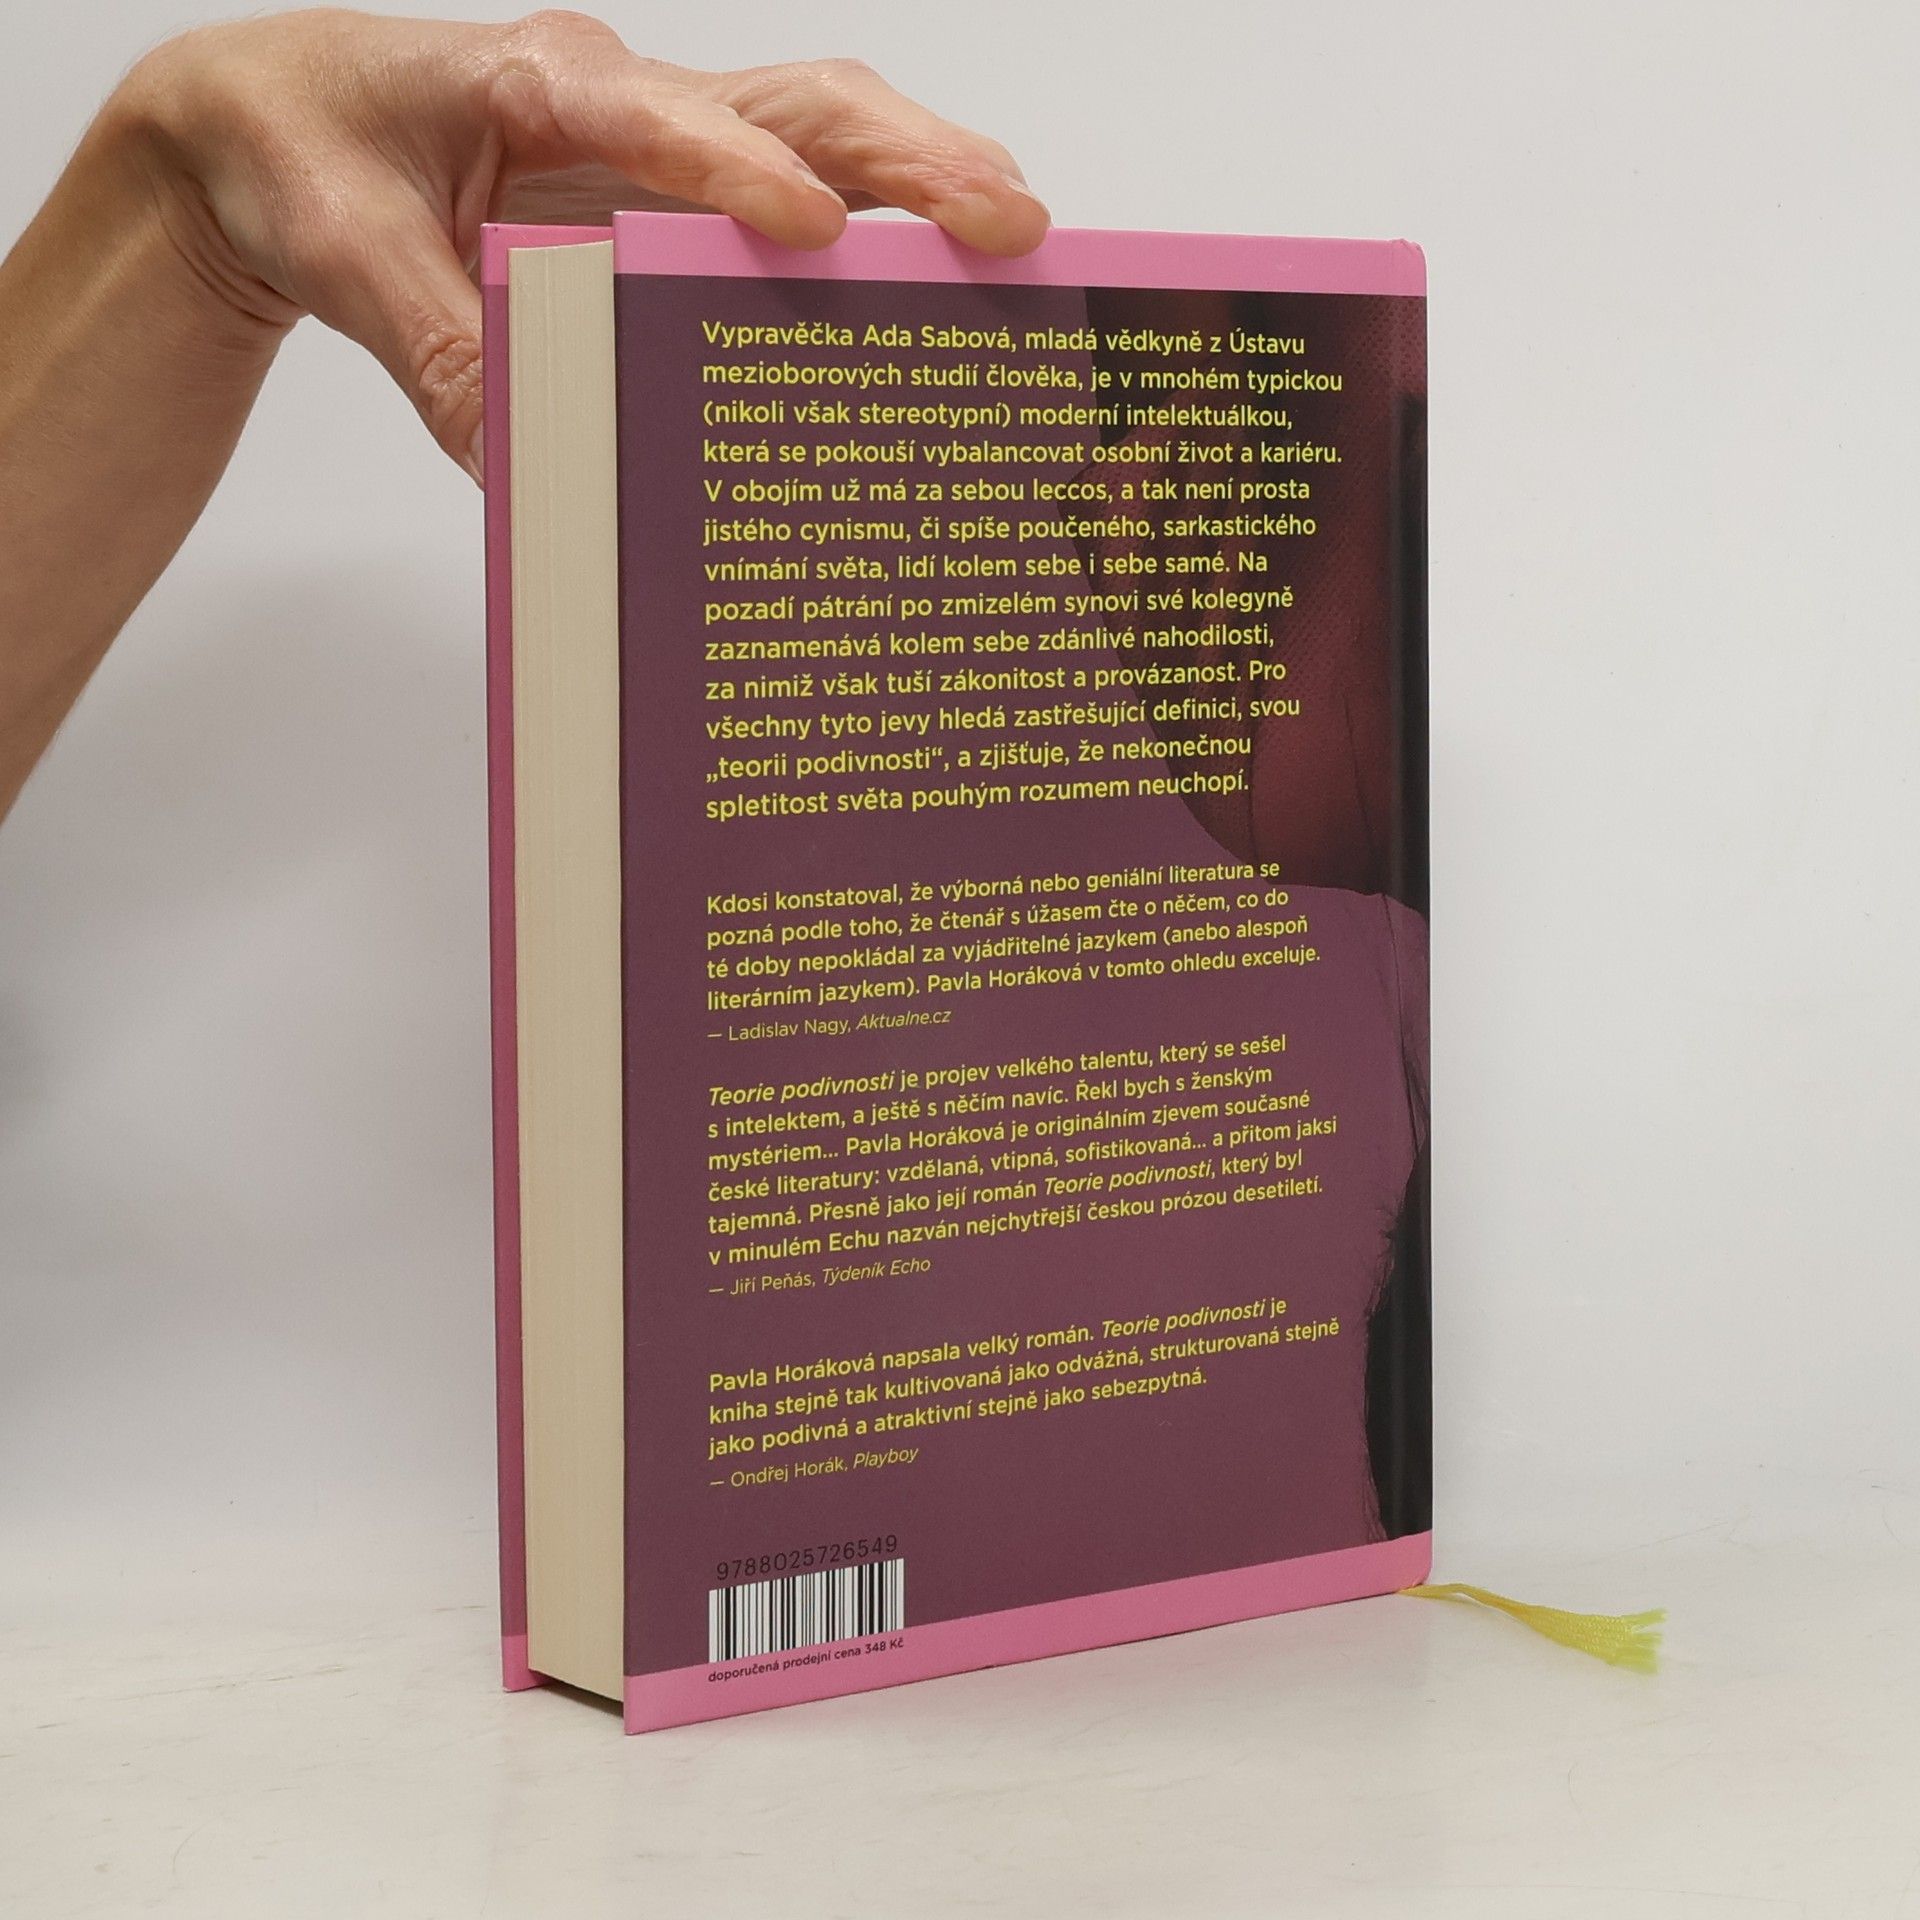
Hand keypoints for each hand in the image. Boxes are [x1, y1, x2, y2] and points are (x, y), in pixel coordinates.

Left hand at [112, 8, 1050, 478]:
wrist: (282, 128)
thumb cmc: (311, 159)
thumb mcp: (350, 263)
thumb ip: (445, 359)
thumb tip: (532, 472)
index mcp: (530, 83)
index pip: (650, 115)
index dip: (737, 167)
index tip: (812, 226)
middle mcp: (622, 97)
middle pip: (796, 101)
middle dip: (910, 156)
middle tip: (1008, 219)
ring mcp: (666, 138)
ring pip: (823, 131)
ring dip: (928, 180)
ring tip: (1020, 243)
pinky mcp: (683, 191)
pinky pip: (803, 189)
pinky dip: (887, 227)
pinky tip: (945, 277)